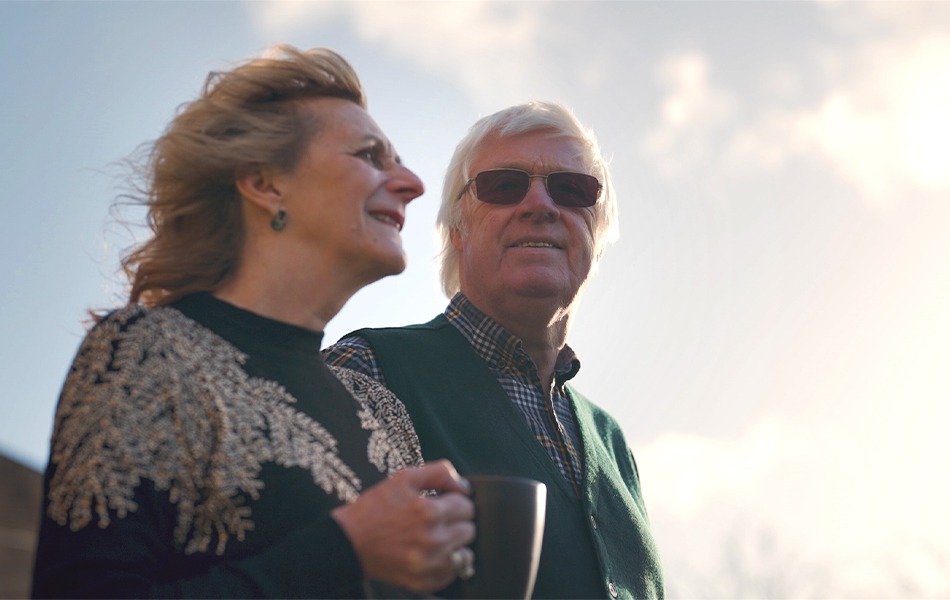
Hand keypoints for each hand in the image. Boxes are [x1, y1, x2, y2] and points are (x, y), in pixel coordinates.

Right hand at [331, 460, 475, 592]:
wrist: (348, 542)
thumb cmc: (375, 507)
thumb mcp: (404, 478)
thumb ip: (439, 473)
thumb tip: (465, 486)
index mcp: (429, 512)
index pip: (467, 507)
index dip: (454, 502)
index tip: (442, 504)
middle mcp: (432, 540)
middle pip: (469, 531)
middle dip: (456, 522)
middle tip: (437, 521)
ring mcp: (428, 565)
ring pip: (465, 554)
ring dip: (454, 544)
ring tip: (434, 538)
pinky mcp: (422, 582)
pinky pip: (452, 574)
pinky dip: (445, 564)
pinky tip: (430, 554)